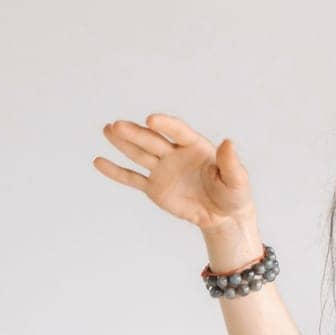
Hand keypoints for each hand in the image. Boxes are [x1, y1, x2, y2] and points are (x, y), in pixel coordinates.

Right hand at [93, 113, 255, 231]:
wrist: (223, 215)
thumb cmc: (233, 193)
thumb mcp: (237, 180)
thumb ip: (231, 162)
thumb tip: (228, 142)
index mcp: (196, 146)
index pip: (178, 131)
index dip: (165, 124)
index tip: (150, 119)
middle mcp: (176, 154)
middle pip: (153, 141)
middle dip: (136, 134)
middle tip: (117, 125)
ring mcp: (163, 169)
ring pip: (139, 154)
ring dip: (123, 143)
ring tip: (107, 129)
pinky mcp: (154, 188)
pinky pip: (132, 178)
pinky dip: (115, 171)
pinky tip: (99, 161)